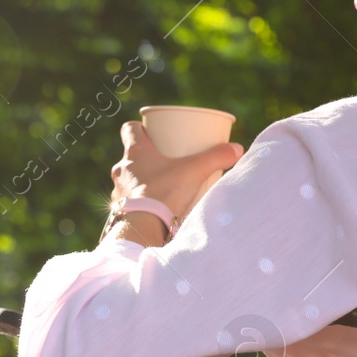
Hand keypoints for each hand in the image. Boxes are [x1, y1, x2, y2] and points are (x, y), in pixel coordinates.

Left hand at [110, 122, 243, 219]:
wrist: (142, 229)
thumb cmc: (164, 193)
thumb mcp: (195, 171)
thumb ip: (216, 157)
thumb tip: (237, 149)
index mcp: (135, 152)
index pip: (130, 129)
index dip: (139, 128)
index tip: (151, 132)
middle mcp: (122, 169)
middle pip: (131, 155)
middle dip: (146, 157)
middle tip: (164, 161)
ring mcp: (118, 190)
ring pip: (129, 179)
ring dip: (141, 181)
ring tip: (160, 187)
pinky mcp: (119, 210)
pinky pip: (128, 202)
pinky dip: (139, 202)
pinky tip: (152, 208)